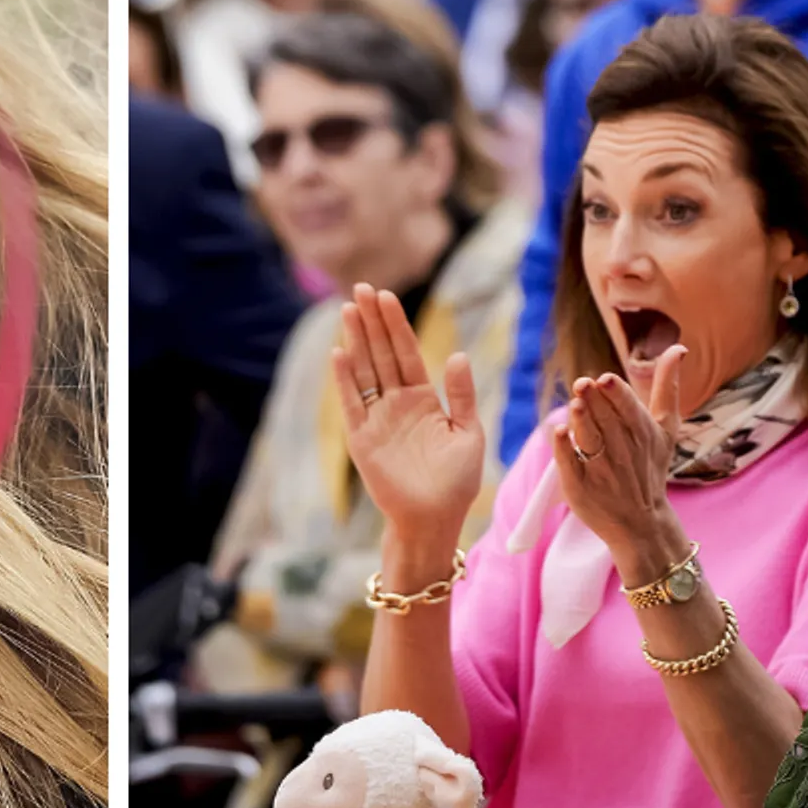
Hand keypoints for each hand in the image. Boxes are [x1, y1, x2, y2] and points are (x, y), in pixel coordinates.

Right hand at [332, 283, 487, 545]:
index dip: (396, 325)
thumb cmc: (456, 481)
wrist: (434, 518)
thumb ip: (461, 395)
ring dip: (356, 341)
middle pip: (382, 354)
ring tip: (347, 309)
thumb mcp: (468, 433)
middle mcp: (396, 403)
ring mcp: (377, 419)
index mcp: (422, 399)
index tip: (385, 297)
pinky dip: (344, 380)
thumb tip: (458, 355)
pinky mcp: (362, 438)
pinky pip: (351, 403)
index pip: (407, 353)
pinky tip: (339, 353)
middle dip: (372, 322)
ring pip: (364, 371)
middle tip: (361, 288)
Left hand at [549, 349, 690, 585]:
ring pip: (589, 439)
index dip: (616, 393)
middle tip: (583, 384)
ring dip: (581, 421)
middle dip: (593, 400)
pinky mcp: (580, 487)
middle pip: (604, 419)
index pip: (627, 409)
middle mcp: (622, 450)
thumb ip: (667, 388)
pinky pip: (569, 464)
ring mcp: (600, 470)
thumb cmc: (651, 468)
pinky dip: (565, 448)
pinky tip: (560, 433)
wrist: (642, 523)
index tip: (606, 379)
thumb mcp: (666, 429)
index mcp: (642, 433)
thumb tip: (679, 348)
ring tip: (576, 405)